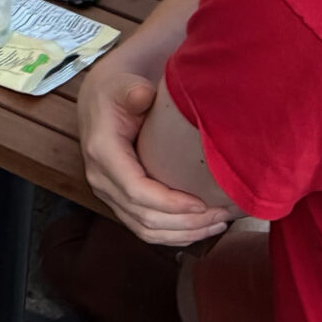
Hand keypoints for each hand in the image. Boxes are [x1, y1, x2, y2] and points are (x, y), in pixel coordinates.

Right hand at [79, 67, 231, 245]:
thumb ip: (134, 92)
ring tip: (217, 223)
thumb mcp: (124, 86)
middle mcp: (100, 179)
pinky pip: (144, 229)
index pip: (137, 190)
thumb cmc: (117, 92)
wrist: (100, 101)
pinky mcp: (118, 201)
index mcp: (102, 153)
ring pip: (145, 230)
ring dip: (183, 233)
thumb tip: (143, 95)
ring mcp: (107, 193)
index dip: (171, 203)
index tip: (203, 203)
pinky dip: (173, 235)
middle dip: (186, 222)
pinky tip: (199, 229)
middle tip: (222, 215)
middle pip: (144, 217)